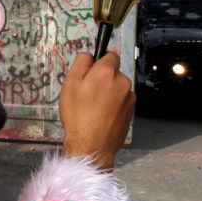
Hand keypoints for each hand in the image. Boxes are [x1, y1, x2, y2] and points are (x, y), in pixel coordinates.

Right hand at [60, 51, 134, 170]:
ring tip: (94, 108)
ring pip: (117, 88)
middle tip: (88, 94)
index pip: (110, 55)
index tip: (92, 71)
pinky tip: (102, 115)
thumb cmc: (79, 116)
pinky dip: (113, 106)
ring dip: (108, 93)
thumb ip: (81, 62)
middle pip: (113, 73)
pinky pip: (121, 102)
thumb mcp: (70, 83)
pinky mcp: (131, 111)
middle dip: (103, 80)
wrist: (91, 145)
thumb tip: (89, 55)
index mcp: (107, 72)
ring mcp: (129, 97)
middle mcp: (122, 82)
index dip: (99, 63)